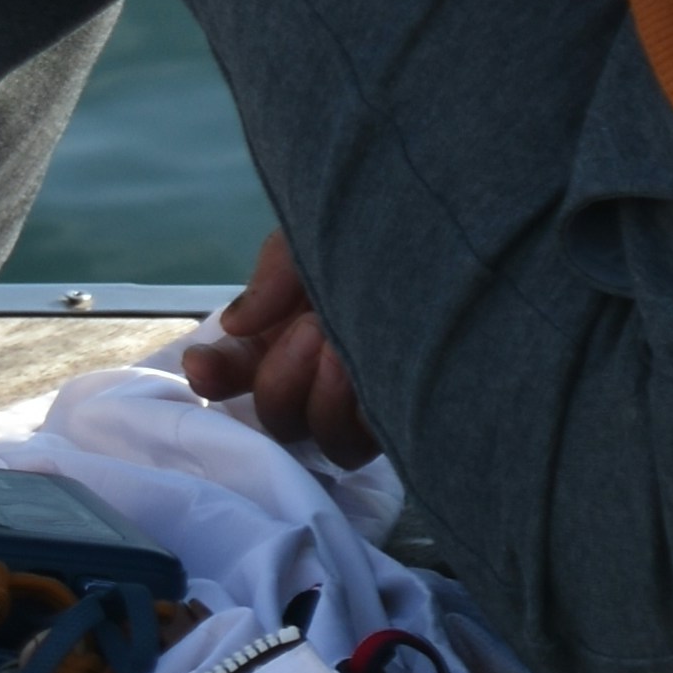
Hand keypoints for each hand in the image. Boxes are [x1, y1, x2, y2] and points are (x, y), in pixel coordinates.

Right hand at [180, 231, 384, 465]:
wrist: (467, 229)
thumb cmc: (392, 229)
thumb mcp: (320, 237)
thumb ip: (276, 275)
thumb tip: (234, 325)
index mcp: (289, 332)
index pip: (235, 371)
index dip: (215, 375)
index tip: (205, 364)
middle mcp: (320, 373)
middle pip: (274, 416)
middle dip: (280, 376)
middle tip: (312, 328)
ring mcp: (362, 399)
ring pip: (317, 438)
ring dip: (318, 398)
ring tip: (341, 348)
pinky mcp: (404, 416)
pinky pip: (362, 443)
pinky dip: (355, 412)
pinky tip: (374, 369)